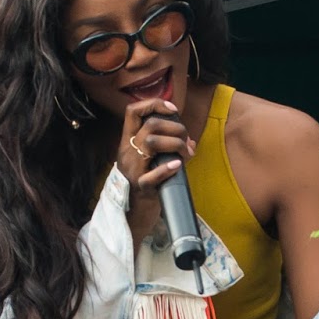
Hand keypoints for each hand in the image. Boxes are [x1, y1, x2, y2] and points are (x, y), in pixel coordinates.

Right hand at [116, 98, 195, 218]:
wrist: (132, 214)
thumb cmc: (144, 184)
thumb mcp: (150, 161)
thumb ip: (168, 148)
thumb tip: (191, 141)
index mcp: (128, 142)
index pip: (133, 111)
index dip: (154, 104)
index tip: (173, 109)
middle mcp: (127, 152)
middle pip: (150, 126)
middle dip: (175, 128)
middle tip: (187, 141)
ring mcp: (133, 170)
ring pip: (151, 143)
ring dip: (175, 144)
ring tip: (187, 153)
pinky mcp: (141, 188)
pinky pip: (151, 176)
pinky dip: (166, 169)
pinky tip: (177, 166)